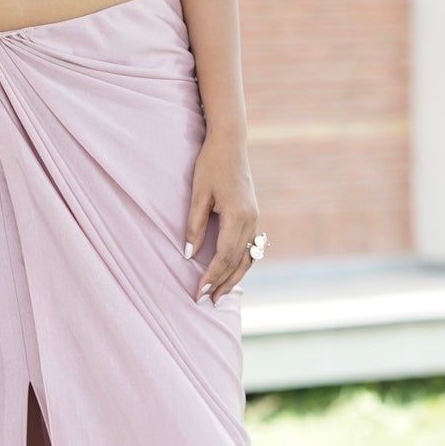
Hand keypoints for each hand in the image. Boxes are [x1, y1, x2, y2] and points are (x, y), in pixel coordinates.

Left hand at [182, 131, 259, 302]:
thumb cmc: (210, 165)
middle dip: (222, 283)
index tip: (199, 292)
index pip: (224, 256)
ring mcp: (256, 219)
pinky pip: (250, 248)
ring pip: (247, 258)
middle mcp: (252, 221)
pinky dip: (241, 264)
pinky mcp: (254, 216)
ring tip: (220, 295)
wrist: (230, 144)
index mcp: (238, 216)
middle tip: (206, 302)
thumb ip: (194, 225)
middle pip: (238, 262)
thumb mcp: (198, 194)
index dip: (212, 276)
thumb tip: (188, 254)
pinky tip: (232, 274)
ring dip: (234, 278)